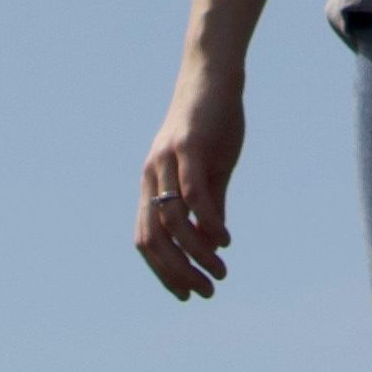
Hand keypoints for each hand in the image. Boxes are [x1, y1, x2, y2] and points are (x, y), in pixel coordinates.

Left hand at [135, 62, 244, 299]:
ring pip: (172, 221)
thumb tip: (212, 242)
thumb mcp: (211, 171)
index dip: (163, 272)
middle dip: (177, 272)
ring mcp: (167, 160)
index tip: (188, 294)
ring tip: (220, 270)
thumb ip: (210, 205)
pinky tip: (224, 240)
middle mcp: (152, 175)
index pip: (146, 240)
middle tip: (206, 292)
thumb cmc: (212, 123)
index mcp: (152, 183)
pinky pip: (193, 193)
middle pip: (153, 238)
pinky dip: (208, 222)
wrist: (214, 76)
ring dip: (196, 253)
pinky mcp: (188, 147)